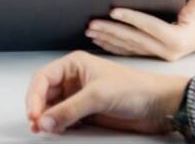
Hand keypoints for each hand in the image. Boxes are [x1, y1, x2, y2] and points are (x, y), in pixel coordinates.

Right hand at [25, 51, 186, 135]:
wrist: (160, 106)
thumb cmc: (136, 89)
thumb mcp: (98, 96)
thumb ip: (69, 110)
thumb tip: (45, 121)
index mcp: (74, 64)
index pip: (43, 78)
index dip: (34, 96)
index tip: (34, 114)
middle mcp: (75, 79)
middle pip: (45, 94)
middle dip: (39, 109)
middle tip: (37, 124)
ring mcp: (81, 96)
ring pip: (54, 107)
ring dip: (48, 119)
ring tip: (44, 129)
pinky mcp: (88, 112)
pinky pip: (66, 118)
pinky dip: (59, 125)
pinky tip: (58, 130)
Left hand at [86, 0, 194, 61]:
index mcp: (179, 39)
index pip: (150, 26)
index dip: (132, 18)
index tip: (113, 10)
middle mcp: (169, 52)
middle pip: (134, 40)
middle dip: (111, 31)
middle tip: (91, 23)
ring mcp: (162, 57)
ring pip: (130, 48)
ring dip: (108, 39)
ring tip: (90, 30)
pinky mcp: (156, 56)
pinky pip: (131, 51)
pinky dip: (114, 46)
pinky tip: (101, 40)